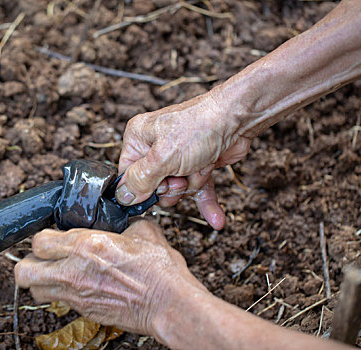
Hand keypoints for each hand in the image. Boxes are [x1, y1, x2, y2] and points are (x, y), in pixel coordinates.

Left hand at [14, 220, 203, 335]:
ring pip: (34, 290)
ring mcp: (76, 294)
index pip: (40, 240)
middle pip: (24, 270)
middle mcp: (74, 271)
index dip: (44, 237)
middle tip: (43, 257)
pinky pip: (57, 302)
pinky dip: (59, 294)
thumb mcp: (144, 231)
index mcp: (86, 245)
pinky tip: (76, 285)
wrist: (169, 303)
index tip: (54, 236)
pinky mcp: (84, 311)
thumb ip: (124, 222)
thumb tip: (121, 218)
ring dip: (39, 281)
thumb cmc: (159, 270)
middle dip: (30, 262)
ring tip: (54, 273)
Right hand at [116, 88, 250, 229]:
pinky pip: (197, 188)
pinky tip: (217, 219)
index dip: (141, 189)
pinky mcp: (198, 163)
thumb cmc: (200, 127)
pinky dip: (207, 202)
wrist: (238, 119)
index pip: (127, 174)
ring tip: (198, 173)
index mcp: (139, 138)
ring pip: (177, 189)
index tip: (156, 190)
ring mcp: (178, 155)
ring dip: (190, 187)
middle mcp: (155, 146)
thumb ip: (140, 180)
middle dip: (170, 189)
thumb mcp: (162, 158)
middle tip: (179, 178)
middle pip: (153, 185)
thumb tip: (122, 198)